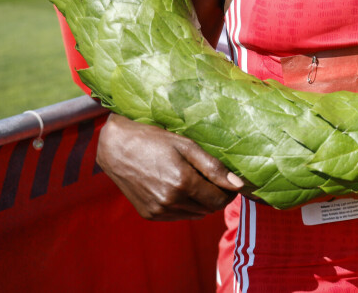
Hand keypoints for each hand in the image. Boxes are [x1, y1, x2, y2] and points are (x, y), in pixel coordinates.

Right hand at [96, 113, 242, 220]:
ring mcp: (158, 210)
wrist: (117, 148)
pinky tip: (177, 188)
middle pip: (208, 208)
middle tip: (210, 178)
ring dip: (200, 202)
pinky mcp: (149, 215)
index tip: (229, 182)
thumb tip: (240, 185)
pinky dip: (184, 206)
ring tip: (192, 181)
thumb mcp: (187, 147)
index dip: (228, 192)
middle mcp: (170, 201)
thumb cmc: (155, 141)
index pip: (219, 200)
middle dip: (215, 195)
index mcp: (182, 183)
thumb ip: (214, 168)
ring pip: (195, 214)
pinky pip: (178, 216)